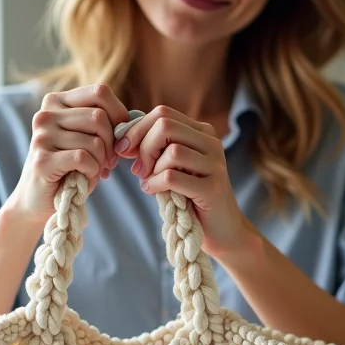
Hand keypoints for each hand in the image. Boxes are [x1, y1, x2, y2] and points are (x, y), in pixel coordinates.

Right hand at [3, 84, 128, 228]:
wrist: (39, 200)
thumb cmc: (69, 167)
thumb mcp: (86, 137)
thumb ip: (103, 122)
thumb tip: (132, 119)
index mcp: (56, 101)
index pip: (100, 92)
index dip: (119, 114)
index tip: (120, 137)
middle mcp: (45, 114)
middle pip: (99, 117)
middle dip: (112, 143)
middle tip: (109, 161)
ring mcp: (41, 137)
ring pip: (94, 141)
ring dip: (101, 161)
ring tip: (94, 170)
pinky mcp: (42, 161)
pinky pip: (83, 158)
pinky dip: (92, 171)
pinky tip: (84, 177)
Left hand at [114, 105, 257, 259]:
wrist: (222, 230)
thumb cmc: (190, 197)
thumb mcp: (171, 166)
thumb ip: (154, 147)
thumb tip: (122, 136)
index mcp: (201, 132)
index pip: (162, 113)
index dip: (136, 129)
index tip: (123, 150)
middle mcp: (212, 142)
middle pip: (165, 125)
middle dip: (143, 147)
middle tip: (138, 169)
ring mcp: (215, 165)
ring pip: (170, 151)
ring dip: (152, 169)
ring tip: (149, 182)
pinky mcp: (213, 188)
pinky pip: (172, 177)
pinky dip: (156, 184)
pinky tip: (153, 191)